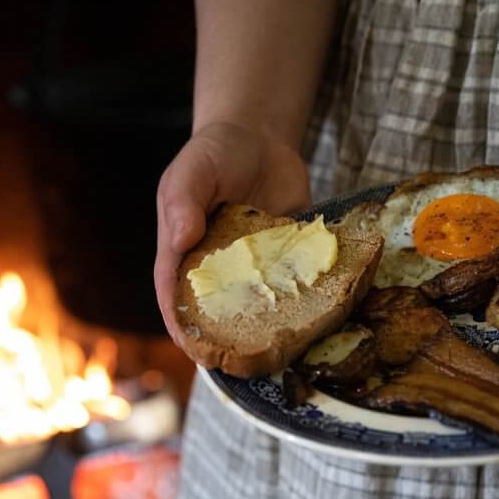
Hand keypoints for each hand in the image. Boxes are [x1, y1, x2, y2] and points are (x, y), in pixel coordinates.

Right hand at [154, 121, 310, 342]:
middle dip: (230, 339)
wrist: (262, 138)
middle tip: (247, 360)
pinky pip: (297, 283)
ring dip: (273, 324)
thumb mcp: (191, 171)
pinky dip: (308, 297)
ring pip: (261, 305)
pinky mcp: (288, 259)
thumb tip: (181, 240)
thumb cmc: (214, 154)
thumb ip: (184, 203)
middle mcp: (218, 269)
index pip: (175, 298)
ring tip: (287, 345)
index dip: (183, 327)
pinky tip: (323, 311)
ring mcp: (255, 267)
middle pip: (218, 313)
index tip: (195, 349)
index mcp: (183, 254)